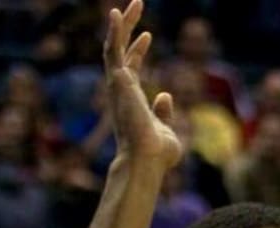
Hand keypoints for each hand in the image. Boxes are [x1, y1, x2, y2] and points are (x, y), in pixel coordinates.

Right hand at [104, 0, 180, 166]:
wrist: (148, 161)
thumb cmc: (157, 154)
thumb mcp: (166, 128)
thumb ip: (163, 111)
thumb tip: (165, 95)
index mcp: (132, 99)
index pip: (132, 67)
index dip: (139, 49)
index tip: (147, 34)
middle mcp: (122, 90)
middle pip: (121, 51)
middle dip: (128, 28)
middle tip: (137, 6)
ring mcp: (118, 85)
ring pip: (115, 47)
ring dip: (122, 24)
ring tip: (134, 4)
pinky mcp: (119, 82)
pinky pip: (114, 51)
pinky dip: (114, 32)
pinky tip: (116, 14)